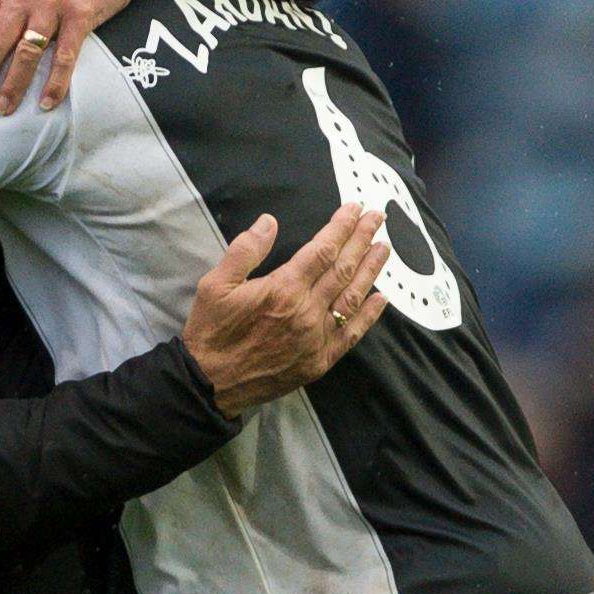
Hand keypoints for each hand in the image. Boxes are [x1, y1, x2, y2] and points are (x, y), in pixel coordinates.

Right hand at [182, 204, 389, 418]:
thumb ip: (245, 250)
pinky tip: (381, 298)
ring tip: (384, 249)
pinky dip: (368, 316)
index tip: (355, 209)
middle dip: (362, 240)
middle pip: (342, 269)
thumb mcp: (215, 284)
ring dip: (370, 271)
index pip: (322, 250)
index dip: (341, 227)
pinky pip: (350, 335)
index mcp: (283, 289)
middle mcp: (306, 311)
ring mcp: (316, 339)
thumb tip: (269, 221)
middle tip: (378, 219)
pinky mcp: (318, 362)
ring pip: (351, 298)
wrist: (209, 384)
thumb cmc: (211, 331)